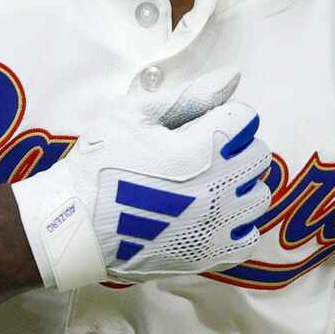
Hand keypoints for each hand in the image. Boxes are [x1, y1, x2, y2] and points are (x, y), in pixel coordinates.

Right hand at [7, 68, 275, 289]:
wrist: (75, 225)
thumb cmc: (99, 163)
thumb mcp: (134, 115)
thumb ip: (190, 96)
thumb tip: (234, 75)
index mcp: (201, 149)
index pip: (245, 119)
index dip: (224, 115)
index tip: (201, 124)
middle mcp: (217, 189)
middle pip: (259, 156)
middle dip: (237, 147)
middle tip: (204, 152)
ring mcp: (215, 227)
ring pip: (259, 197)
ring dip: (241, 186)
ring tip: (208, 185)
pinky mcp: (208, 258)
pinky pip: (248, 239)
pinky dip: (238, 226)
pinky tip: (213, 218)